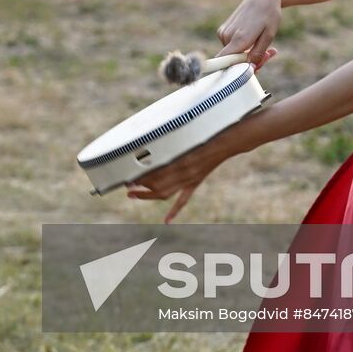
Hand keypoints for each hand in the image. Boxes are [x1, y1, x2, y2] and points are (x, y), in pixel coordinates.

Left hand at [126, 115, 257, 222]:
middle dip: (139, 187)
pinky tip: (166, 221)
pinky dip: (174, 210)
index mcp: (179, 157)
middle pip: (156, 185)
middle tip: (126, 186)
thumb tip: (146, 142)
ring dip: (148, 196)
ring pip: (166, 193)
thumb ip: (166, 139)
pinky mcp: (196, 181)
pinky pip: (183, 198)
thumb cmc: (204, 130)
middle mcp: (184, 171)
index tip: (126, 174)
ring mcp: (190, 179)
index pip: (153, 172)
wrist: (227, 139)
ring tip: (133, 195)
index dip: (138, 176)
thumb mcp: (183, 131)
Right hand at [217, 0, 284, 67]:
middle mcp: (227, 37)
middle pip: (233, 61)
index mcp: (239, 39)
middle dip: (250, 62)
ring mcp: (223, 33)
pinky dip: (243, 48)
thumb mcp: (269, 35)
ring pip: (233, 54)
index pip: (224, 63)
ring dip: (248, 54)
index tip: (251, 71)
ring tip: (265, 44)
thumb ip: (258, 54)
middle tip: (269, 55)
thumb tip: (250, 68)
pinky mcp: (223, 31)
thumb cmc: (268, 14)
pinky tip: (255, 39)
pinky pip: (231, 47)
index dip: (236, 71)